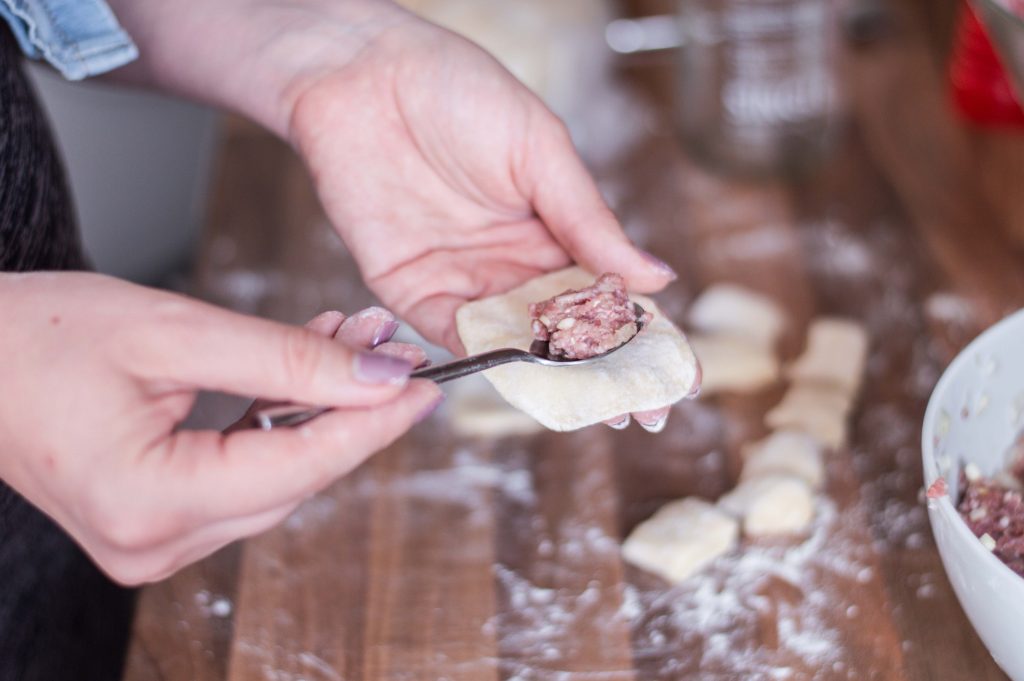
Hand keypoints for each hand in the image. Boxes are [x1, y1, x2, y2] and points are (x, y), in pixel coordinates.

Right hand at [0, 272, 440, 583]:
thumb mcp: (173, 331)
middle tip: (386, 344)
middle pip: (295, 476)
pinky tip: (303, 371)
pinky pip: (244, 478)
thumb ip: (284, 358)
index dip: (374, 423)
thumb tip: (378, 377)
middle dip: (350, 408)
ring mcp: (154, 542)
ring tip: (347, 343)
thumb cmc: (37, 336)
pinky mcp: (157, 523)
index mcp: (150, 502)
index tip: (427, 386)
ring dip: (318, 410)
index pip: (300, 465)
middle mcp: (155, 542)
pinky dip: (279, 424)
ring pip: (277, 477)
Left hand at [285, 13, 680, 430]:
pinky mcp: (412, 291)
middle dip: (607, 375)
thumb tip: (657, 277)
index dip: (645, 335)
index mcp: (555, 229)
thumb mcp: (540, 151)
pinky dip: (488, 364)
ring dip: (554, 381)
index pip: (609, 293)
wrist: (364, 75)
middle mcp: (514, 264)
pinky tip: (526, 384)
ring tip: (595, 412)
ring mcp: (466, 281)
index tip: (679, 374)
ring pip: (518, 345)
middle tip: (644, 414)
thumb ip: (589, 221)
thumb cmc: (458, 91)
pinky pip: (455, 339)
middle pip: (568, 332)